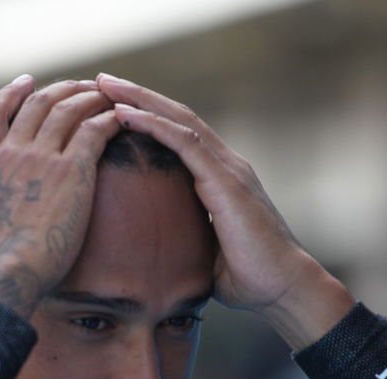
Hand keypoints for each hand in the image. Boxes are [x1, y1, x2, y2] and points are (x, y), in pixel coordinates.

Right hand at [0, 76, 120, 318]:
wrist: (7, 274)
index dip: (11, 93)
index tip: (27, 82)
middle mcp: (11, 153)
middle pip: (37, 103)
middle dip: (60, 89)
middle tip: (78, 87)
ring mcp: (43, 159)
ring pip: (68, 110)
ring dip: (88, 97)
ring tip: (104, 95)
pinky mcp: (73, 171)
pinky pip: (94, 131)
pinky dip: (108, 118)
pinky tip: (119, 118)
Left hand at [96, 74, 353, 348]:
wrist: (285, 290)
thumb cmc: (251, 282)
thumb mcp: (206, 256)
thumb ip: (186, 243)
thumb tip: (158, 257)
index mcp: (222, 180)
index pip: (181, 136)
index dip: (149, 118)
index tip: (113, 107)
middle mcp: (227, 165)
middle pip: (177, 117)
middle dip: (138, 96)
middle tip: (102, 80)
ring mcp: (229, 168)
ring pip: (178, 119)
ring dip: (140, 100)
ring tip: (106, 85)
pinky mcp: (226, 180)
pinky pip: (184, 142)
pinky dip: (153, 124)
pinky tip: (124, 114)